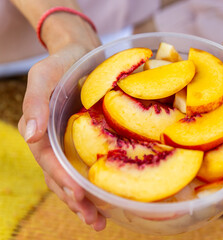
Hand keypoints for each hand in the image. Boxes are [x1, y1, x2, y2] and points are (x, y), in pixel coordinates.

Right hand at [18, 43, 105, 230]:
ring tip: (99, 222)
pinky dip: (93, 186)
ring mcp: (68, 143)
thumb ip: (35, 102)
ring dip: (83, 202)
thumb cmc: (61, 64)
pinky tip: (105, 200)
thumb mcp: (44, 76)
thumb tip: (29, 134)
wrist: (80, 54)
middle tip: (94, 220)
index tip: (80, 195)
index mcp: (40, 130)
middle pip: (59, 177)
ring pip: (71, 178)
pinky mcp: (84, 141)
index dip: (62, 179)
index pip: (49, 161)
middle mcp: (53, 141)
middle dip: (75, 200)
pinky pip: (84, 167)